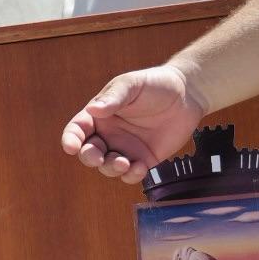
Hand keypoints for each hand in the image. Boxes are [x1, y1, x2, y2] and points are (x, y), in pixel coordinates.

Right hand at [62, 62, 205, 179]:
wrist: (188, 95)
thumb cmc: (155, 84)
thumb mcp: (131, 85)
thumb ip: (113, 98)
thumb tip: (93, 110)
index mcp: (99, 116)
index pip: (77, 130)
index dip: (70, 139)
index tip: (71, 147)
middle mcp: (108, 134)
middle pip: (89, 152)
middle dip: (90, 158)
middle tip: (99, 159)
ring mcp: (126, 149)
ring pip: (108, 167)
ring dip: (111, 169)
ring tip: (125, 163)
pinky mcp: (144, 159)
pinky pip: (131, 174)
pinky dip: (131, 175)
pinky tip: (140, 168)